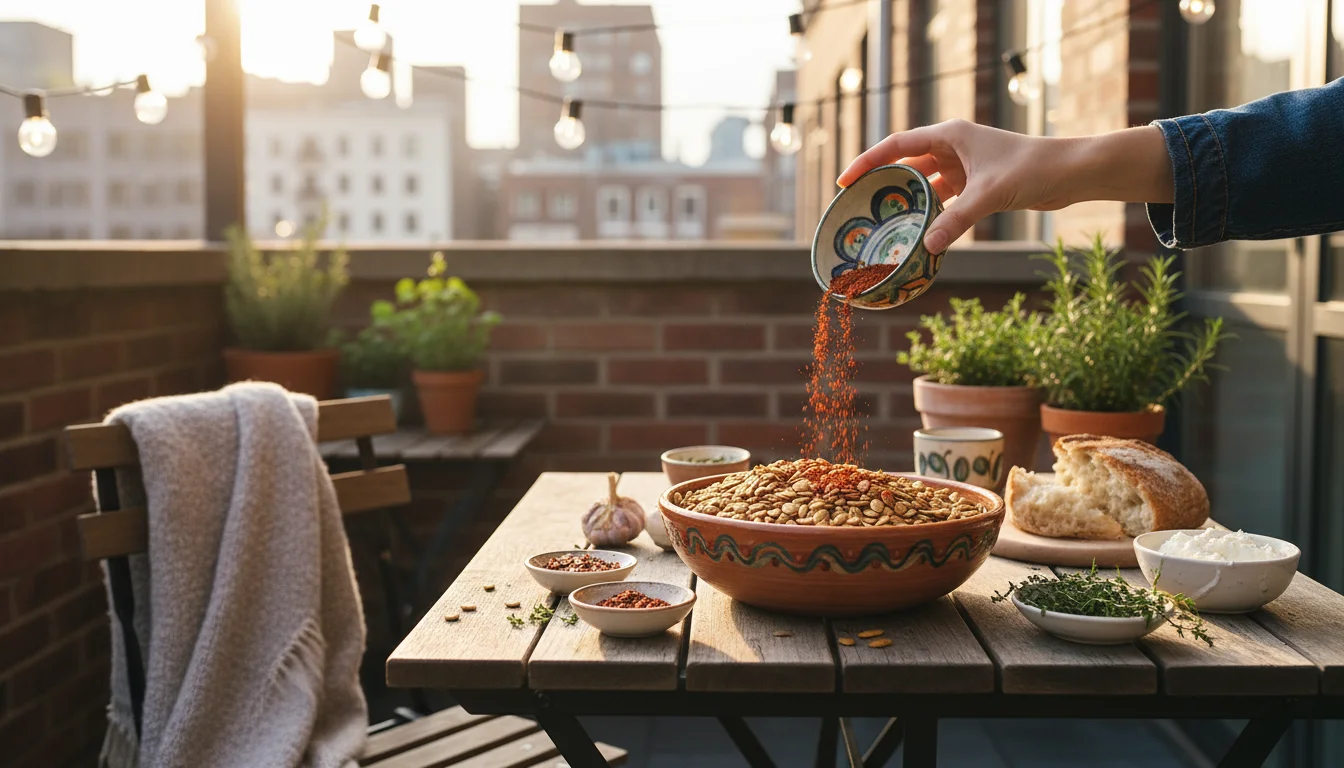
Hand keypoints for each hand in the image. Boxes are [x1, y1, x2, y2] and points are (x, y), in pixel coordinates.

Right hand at [837, 120, 1171, 252]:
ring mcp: (964, 165)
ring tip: (883, 223)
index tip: (846, 181)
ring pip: (924, 184)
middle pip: (905, 163)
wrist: (1071, 172)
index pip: (897, 145)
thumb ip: (956, 220)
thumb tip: (927, 247)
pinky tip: (919, 232)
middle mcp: (953, 147)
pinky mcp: (976, 183)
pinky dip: (931, 213)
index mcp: (950, 135)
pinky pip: (943, 198)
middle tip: (858, 206)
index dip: (868, 162)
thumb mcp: (990, 194)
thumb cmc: (1033, 169)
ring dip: (907, 201)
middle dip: (882, 184)